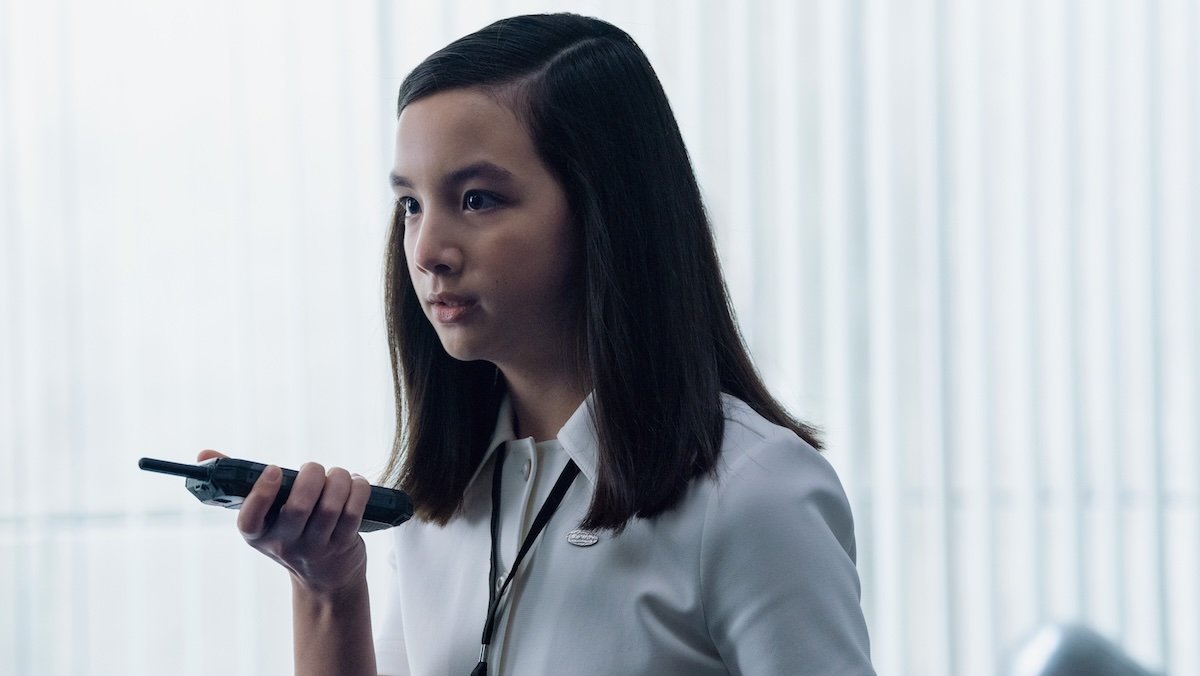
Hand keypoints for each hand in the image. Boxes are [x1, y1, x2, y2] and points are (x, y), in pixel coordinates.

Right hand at [197, 450, 372, 596]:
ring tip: (338, 475)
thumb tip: (203, 455)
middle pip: (299, 507)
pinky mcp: (343, 545)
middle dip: (311, 477)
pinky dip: (358, 491)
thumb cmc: (291, 532)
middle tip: (314, 469)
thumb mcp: (264, 515)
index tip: (274, 470)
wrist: (326, 579)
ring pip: (330, 507)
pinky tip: (355, 485)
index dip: (262, 493)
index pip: (250, 519)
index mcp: (257, 533)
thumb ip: (239, 482)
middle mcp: (284, 543)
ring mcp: (315, 547)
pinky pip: (353, 513)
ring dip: (339, 480)